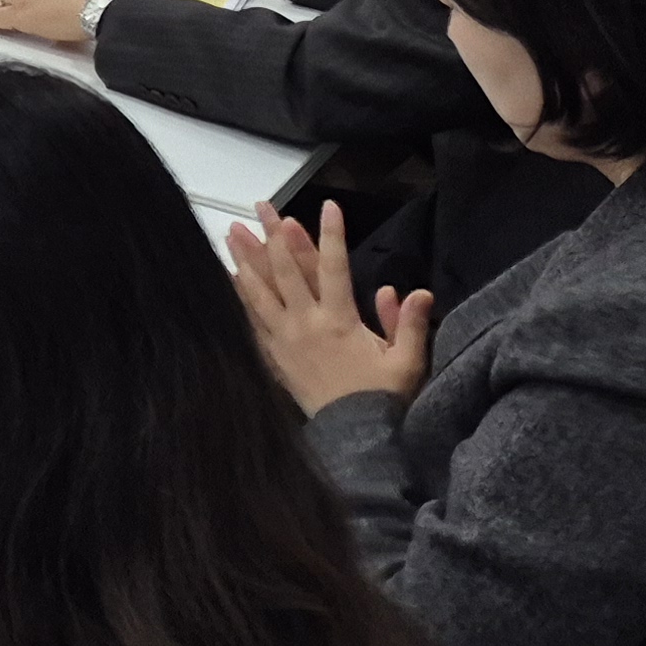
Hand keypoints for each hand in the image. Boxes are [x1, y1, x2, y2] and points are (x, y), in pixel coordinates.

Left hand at [228, 202, 433, 413]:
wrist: (354, 440)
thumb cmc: (383, 400)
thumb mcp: (406, 363)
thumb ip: (408, 325)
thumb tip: (416, 291)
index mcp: (341, 320)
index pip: (335, 267)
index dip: (331, 235)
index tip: (327, 205)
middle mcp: (307, 323)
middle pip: (287, 270)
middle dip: (275, 235)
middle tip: (263, 206)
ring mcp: (285, 339)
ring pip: (261, 290)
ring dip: (247, 258)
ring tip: (233, 231)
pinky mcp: (273, 356)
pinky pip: (251, 320)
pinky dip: (240, 297)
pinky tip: (229, 278)